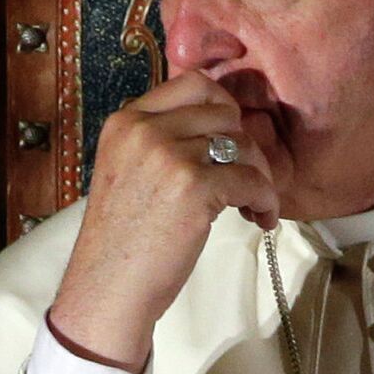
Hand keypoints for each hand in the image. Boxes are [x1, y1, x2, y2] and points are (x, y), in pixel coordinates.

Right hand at [47, 71, 280, 372]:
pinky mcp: (192, 186)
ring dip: (260, 176)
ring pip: (244, 145)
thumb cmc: (123, 241)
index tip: (232, 142)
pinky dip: (266, 200)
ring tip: (253, 204)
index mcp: (126, 121)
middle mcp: (144, 129)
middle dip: (246, 146)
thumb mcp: (130, 171)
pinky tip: (260, 219)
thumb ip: (164, 142)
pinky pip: (252, 180)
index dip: (224, 111)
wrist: (107, 288)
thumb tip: (224, 129)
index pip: (194, 84)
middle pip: (226, 113)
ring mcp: (168, 154)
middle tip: (247, 179)